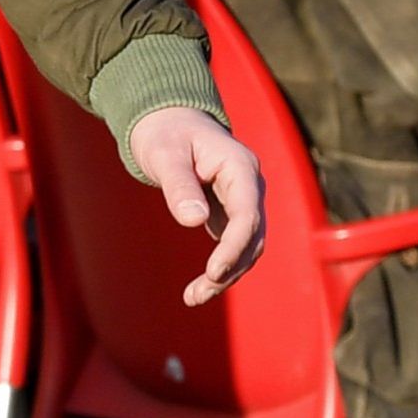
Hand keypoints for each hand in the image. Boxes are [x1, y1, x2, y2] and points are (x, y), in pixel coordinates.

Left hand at [129, 105, 266, 303]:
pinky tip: (200, 287)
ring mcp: (243, 199)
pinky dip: (222, 266)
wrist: (168, 121)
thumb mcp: (164, 154)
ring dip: (226, 274)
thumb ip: (179, 185)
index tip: (212, 273)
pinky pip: (234, 244)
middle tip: (196, 295)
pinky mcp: (231, 211)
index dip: (233, 247)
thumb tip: (194, 221)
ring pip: (247, 245)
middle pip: (253, 237)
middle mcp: (249, 185)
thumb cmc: (165, 133)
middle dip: (229, 269)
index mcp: (240, 167)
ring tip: (193, 297)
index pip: (247, 215)